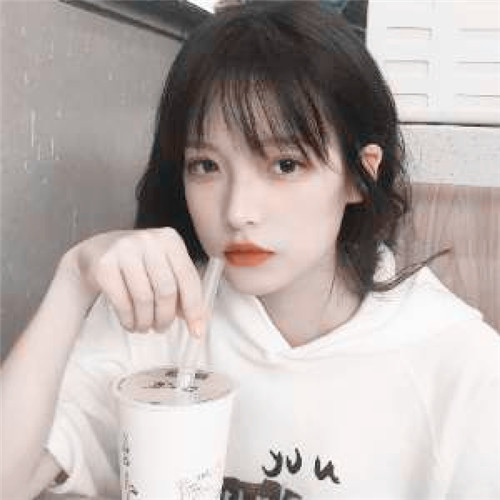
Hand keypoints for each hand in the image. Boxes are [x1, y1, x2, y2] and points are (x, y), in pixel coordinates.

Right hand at [60, 228, 204, 334]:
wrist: (97, 252)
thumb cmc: (139, 264)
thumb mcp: (164, 268)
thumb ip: (182, 290)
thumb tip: (198, 322)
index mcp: (170, 239)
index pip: (188, 277)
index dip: (195, 308)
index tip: (197, 331)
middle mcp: (148, 239)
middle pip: (166, 290)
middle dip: (166, 317)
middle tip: (162, 328)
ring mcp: (124, 249)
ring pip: (144, 298)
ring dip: (146, 321)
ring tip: (145, 327)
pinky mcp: (104, 264)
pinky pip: (122, 302)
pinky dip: (129, 319)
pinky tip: (130, 323)